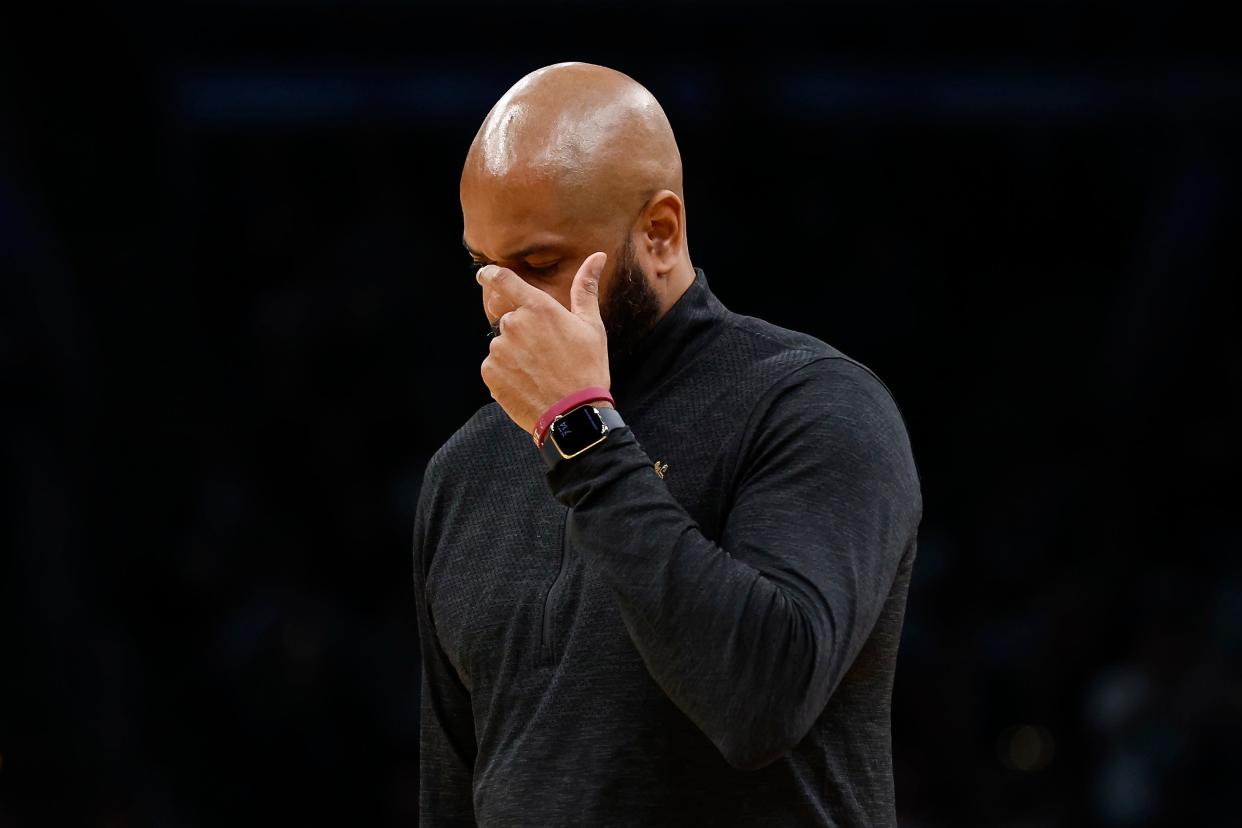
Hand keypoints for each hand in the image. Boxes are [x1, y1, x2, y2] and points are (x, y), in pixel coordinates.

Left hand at [476, 252, 610, 436]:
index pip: (502, 280)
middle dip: (523, 332)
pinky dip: (507, 373)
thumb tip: (597, 256)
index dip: (489, 274)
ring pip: (502, 345)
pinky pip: (494, 366)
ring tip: (540, 372)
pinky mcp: (490, 373)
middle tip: (546, 354)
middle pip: (509, 319)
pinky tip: (528, 383)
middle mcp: (514, 324)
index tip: (483, 274)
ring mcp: (499, 350)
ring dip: (515, 354)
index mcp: (538, 307)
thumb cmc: (587, 368)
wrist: (573, 414)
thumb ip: (585, 288)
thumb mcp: (592, 326)